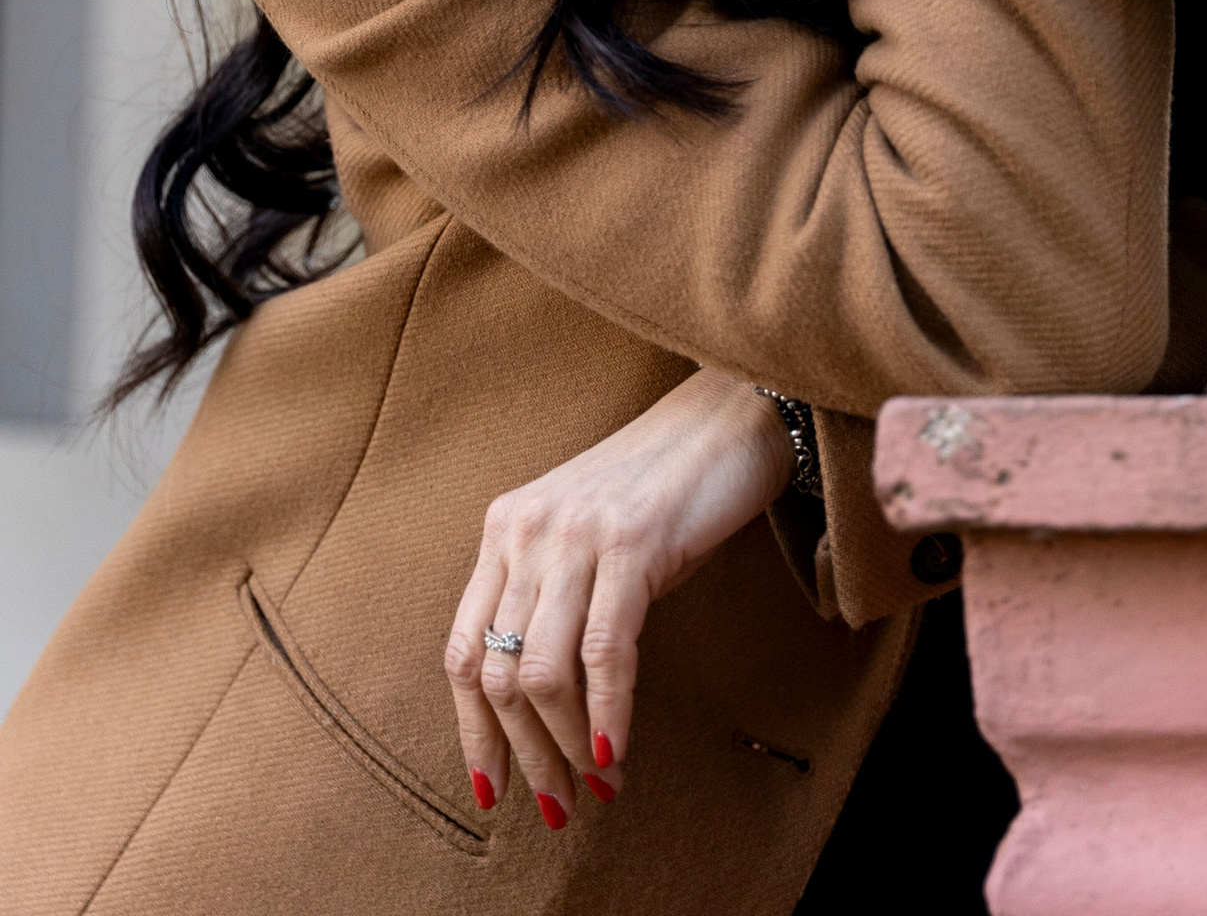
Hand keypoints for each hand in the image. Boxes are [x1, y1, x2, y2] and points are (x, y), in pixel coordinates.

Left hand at [444, 367, 794, 828]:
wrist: (728, 416)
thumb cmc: (663, 485)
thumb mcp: (587, 536)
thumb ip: (553, 597)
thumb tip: (542, 709)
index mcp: (505, 528)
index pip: (464, 652)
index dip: (474, 732)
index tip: (493, 789)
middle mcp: (527, 529)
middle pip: (499, 673)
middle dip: (526, 756)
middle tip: (558, 805)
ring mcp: (577, 533)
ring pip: (544, 673)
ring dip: (568, 748)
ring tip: (597, 785)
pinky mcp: (632, 540)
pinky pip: (605, 652)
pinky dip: (609, 713)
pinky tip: (619, 751)